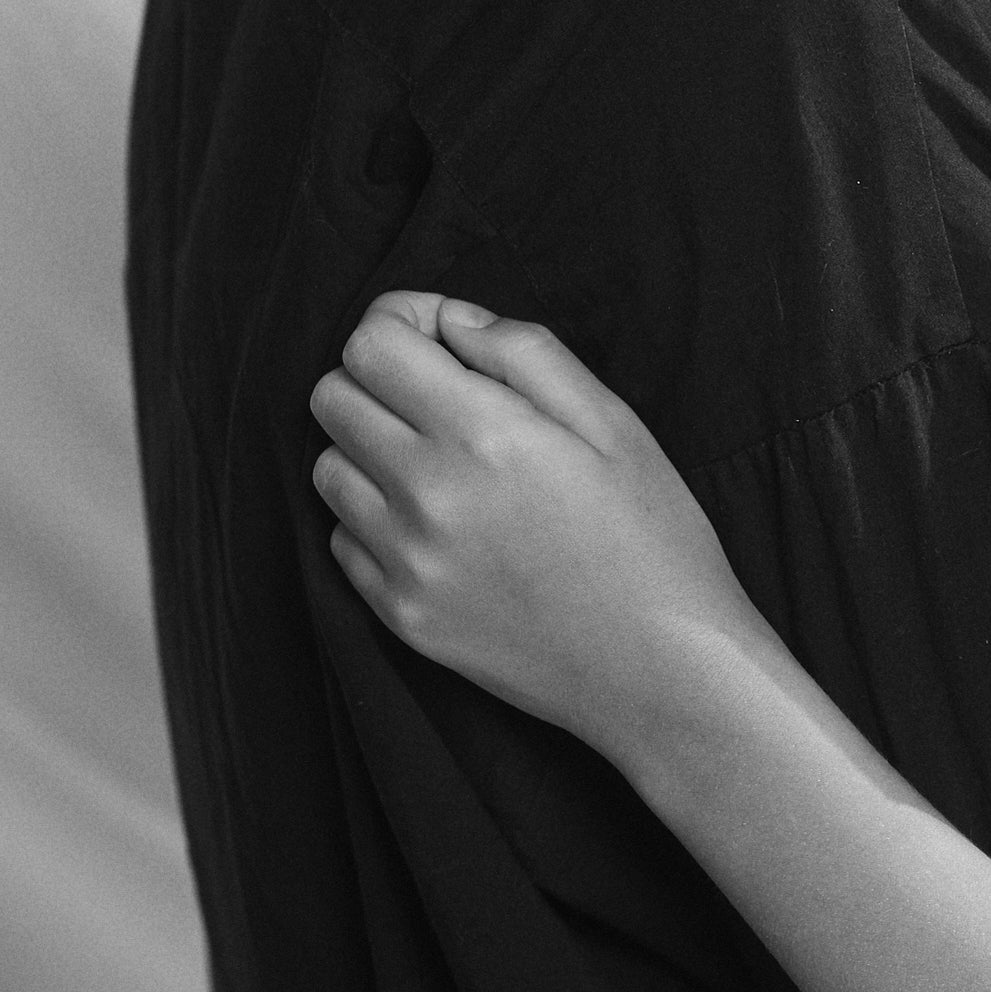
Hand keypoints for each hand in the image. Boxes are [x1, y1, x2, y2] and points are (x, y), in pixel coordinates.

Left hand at [309, 295, 760, 773]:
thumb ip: (524, 352)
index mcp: (483, 434)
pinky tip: (441, 524)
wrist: (661, 670)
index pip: (369, 347)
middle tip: (443, 395)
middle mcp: (426, 496)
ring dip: (371, 448)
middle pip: (332, 400)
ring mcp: (405, 564)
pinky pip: (343, 542)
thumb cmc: (652, 535)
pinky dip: (375, 519)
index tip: (444, 338)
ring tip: (441, 462)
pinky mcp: (400, 617)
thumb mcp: (611, 420)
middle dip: (380, 379)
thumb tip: (453, 324)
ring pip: (327, 469)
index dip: (401, 322)